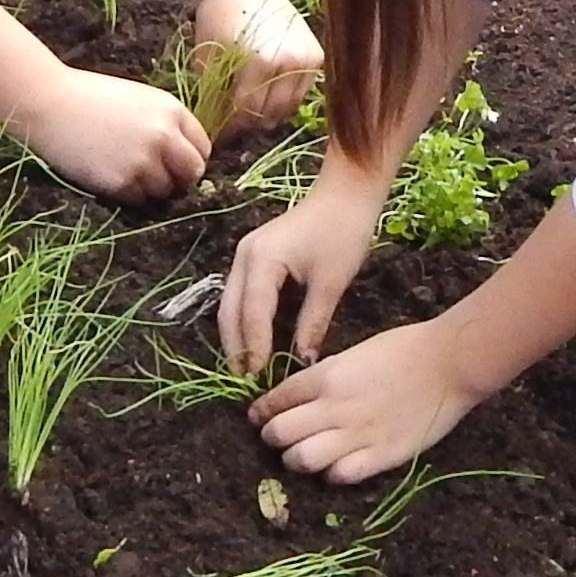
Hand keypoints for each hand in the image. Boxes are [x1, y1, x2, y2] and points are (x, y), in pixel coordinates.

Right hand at [14, 66, 209, 203]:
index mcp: (171, 110)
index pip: (202, 148)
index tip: (176, 165)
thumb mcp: (139, 100)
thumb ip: (166, 124)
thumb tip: (185, 158)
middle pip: (191, 174)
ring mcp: (143, 161)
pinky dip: (129, 195)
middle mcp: (163, 136)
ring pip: (164, 192)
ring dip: (151, 189)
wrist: (48, 103)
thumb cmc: (91, 98)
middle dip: (179, 179)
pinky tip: (111, 177)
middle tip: (159, 179)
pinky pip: (138, 200)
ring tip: (126, 173)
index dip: (190, 159)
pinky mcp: (120, 182)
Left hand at [192, 0, 323, 133]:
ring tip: (251, 110)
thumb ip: (215, 95)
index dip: (231, 128)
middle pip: (269, 114)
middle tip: (234, 125)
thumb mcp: (208, 58)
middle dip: (249, 123)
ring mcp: (307, 60)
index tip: (220, 133)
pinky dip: (285, 97)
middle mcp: (288, 63)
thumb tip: (219, 126)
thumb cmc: (220, 16)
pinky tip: (268, 93)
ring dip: (269, 113)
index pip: (246, 113)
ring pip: (289, 107)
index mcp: (259, 63)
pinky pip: (302, 91)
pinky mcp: (317, 56)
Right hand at [221, 166, 384, 374]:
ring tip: (247, 369)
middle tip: (246, 381)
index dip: (254, 347)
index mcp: (262, 260)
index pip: (253, 313)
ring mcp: (245, 255)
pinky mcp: (253, 258)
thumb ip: (313, 323)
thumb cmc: (343, 233)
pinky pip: (240, 295)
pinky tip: (254, 342)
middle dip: (236, 347)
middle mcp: (244, 257)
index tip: (258, 378)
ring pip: (230, 304)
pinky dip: (244, 321)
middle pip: (230, 311)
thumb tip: (303, 361)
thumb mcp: (331, 282)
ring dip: (237, 336)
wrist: (345, 195)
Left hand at [251, 317, 489, 483]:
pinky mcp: (381, 456)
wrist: (450, 363)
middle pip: (279, 433)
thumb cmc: (405, 349)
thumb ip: (325, 376)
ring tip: (305, 456)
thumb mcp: (354, 353)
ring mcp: (358, 434)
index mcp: (326, 377)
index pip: (275, 400)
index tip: (259, 417)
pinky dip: (332, 474)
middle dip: (273, 437)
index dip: (261, 411)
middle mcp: (335, 407)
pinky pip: (340, 476)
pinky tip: (338, 465)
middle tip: (280, 438)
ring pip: (302, 460)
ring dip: (297, 460)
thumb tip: (301, 396)